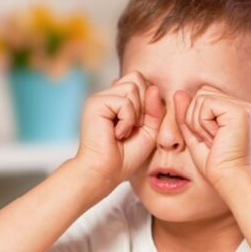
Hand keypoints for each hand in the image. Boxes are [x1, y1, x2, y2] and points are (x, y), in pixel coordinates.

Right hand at [73, 71, 163, 190]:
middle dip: (144, 104)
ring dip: (135, 113)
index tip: (139, 126)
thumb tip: (153, 88)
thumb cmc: (124, 157)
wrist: (104, 173)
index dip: (149, 102)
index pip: (142, 81)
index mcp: (118, 99)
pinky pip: (125, 101)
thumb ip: (155, 109)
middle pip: (137, 77)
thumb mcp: (150, 131)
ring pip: (132, 86)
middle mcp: (108, 95)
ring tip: (124, 131)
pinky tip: (117, 133)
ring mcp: (100, 97)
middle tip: (132, 127)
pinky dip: (127, 120)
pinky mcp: (95, 103)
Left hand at [174, 87, 250, 188]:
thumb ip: (186, 114)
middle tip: (211, 140)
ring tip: (214, 139)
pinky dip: (203, 123)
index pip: (203, 96)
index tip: (209, 139)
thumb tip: (178, 92)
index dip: (196, 117)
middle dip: (195, 118)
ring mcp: (242, 106)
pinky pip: (206, 103)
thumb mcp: (194, 135)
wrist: (228, 177)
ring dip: (199, 122)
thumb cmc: (214, 162)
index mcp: (233, 110)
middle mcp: (240, 105)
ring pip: (201, 98)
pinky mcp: (239, 110)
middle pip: (201, 93)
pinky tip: (216, 137)